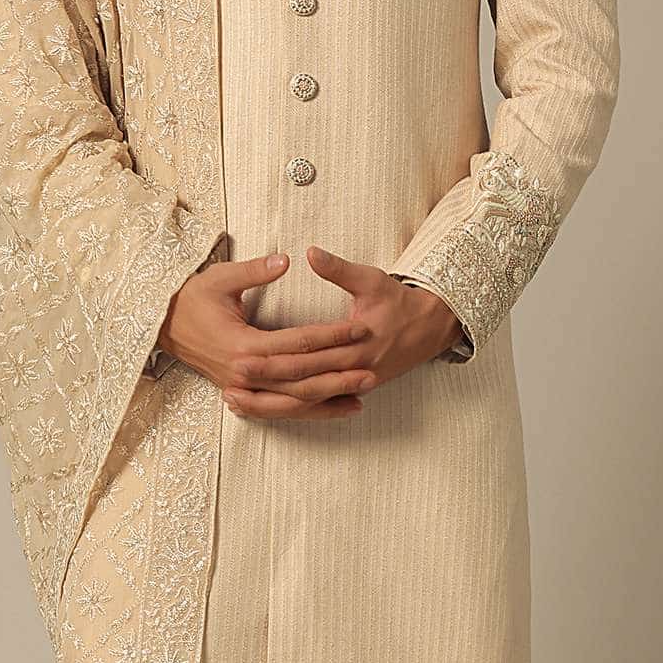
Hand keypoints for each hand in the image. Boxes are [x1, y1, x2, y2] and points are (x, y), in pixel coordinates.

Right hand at [157, 250, 378, 418]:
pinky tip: (340, 408)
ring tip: (364, 392)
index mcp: (244, 344)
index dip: (332, 336)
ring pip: (296, 400)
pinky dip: (313, 411)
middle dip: (339, 373)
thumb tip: (286, 260)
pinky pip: (284, 409)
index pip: (299, 342)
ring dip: (331, 397)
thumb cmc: (192, 299)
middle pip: (302, 377)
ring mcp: (244, 388)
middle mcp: (245, 373)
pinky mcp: (244, 394)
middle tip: (373, 368)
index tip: (360, 328)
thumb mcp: (221, 278)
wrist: (162, 325)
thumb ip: (255, 271)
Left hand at [215, 245, 463, 419]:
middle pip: (302, 383)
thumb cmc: (399, 300)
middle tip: (230, 381)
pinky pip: (320, 404)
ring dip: (272, 404)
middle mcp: (354, 370)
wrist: (432, 326)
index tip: (243, 355)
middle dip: (265, 384)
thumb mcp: (371, 279)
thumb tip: (310, 253)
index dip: (273, 358)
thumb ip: (338, 269)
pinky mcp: (355, 389)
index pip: (306, 355)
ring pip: (308, 401)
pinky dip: (292, 409)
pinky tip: (267, 409)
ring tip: (237, 403)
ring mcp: (355, 384)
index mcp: (356, 343)